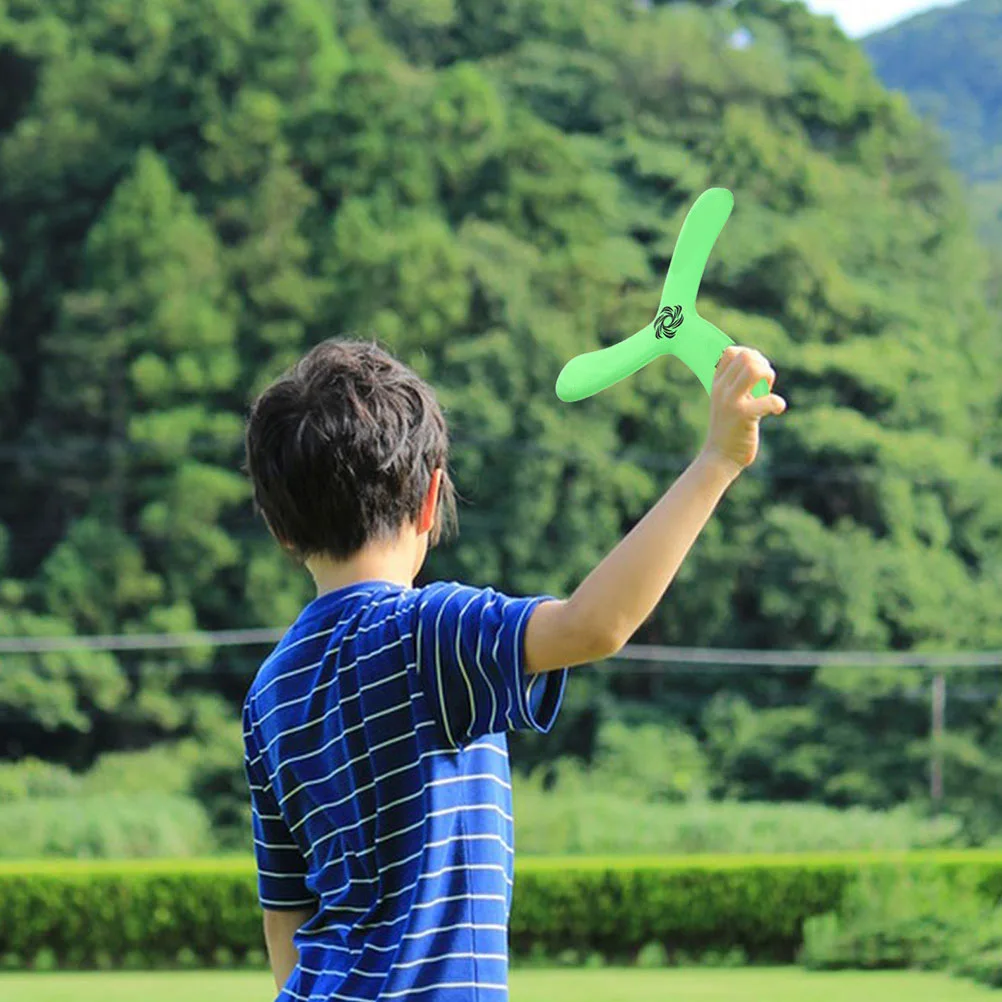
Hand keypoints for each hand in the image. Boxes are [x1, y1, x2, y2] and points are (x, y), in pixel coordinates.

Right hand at [700, 346, 786, 476]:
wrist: (719, 457)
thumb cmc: (729, 429)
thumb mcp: (729, 402)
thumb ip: (739, 384)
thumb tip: (759, 364)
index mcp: (717, 384)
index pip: (731, 352)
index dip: (750, 356)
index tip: (755, 375)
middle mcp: (722, 389)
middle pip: (746, 356)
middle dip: (763, 366)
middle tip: (765, 385)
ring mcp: (731, 402)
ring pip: (755, 369)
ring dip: (769, 377)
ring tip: (768, 393)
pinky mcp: (743, 416)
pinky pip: (768, 400)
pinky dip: (778, 403)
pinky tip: (777, 410)